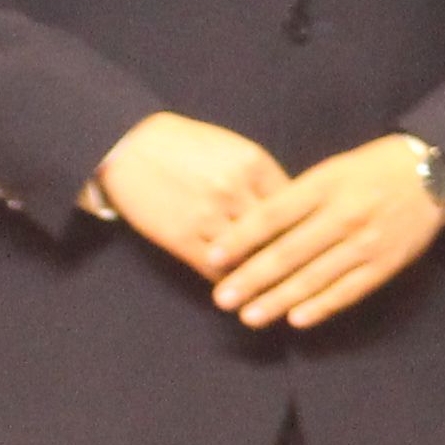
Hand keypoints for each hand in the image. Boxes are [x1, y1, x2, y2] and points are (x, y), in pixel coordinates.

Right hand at [92, 114, 289, 280]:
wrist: (130, 146)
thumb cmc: (186, 146)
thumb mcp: (233, 149)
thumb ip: (263, 179)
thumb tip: (294, 213)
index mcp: (253, 163)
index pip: (295, 209)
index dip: (305, 232)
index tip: (314, 250)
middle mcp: (234, 189)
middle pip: (277, 237)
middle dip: (291, 260)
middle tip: (306, 281)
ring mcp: (207, 215)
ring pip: (249, 260)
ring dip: (263, 280)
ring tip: (277, 297)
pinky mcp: (181, 237)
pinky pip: (217, 271)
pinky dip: (232, 284)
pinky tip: (241, 292)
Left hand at [207, 135, 444, 330]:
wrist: (431, 175)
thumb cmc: (369, 171)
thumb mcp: (330, 171)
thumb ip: (295, 199)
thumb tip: (250, 231)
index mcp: (325, 185)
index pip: (274, 215)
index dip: (241, 238)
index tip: (213, 257)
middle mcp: (344, 214)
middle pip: (289, 251)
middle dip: (252, 278)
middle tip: (222, 298)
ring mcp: (366, 242)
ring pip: (315, 276)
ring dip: (279, 299)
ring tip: (250, 316)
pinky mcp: (385, 265)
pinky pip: (348, 290)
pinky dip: (322, 306)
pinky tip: (296, 320)